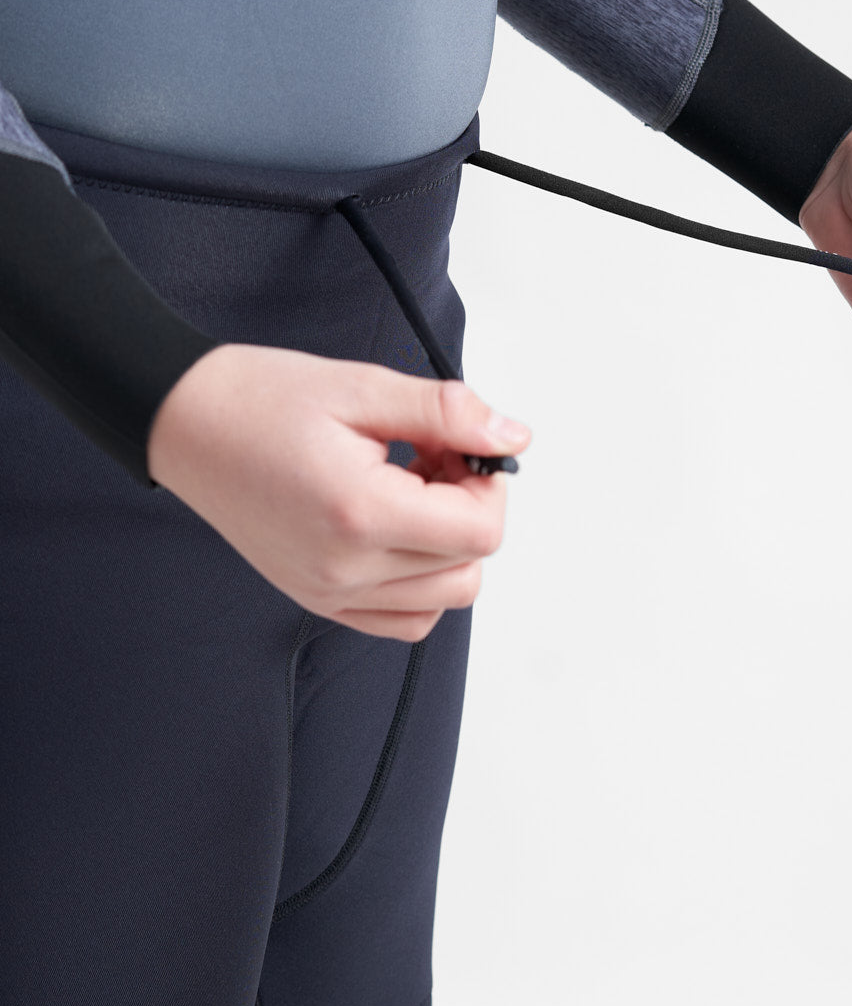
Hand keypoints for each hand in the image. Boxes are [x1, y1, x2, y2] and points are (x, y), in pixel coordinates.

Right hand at [146, 343, 532, 638]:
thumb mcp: (365, 388)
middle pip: (469, 568)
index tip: (461, 446)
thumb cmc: (260, 400)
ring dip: (447, 544)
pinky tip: (395, 524)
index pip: (481, 533)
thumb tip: (511, 435)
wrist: (186, 422)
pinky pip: (401, 618)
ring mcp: (328, 593)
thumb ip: (448, 414)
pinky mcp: (318, 599)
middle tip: (432, 456)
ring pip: (443, 599)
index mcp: (359, 514)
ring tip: (410, 487)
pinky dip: (419, 580)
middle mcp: (344, 569)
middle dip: (470, 508)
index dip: (490, 484)